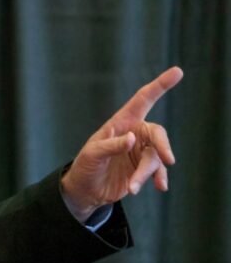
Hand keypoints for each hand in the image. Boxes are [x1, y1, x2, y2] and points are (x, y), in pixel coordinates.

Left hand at [61, 66, 183, 222]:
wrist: (86, 191)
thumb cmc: (85, 167)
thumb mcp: (92, 154)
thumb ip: (111, 145)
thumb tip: (132, 138)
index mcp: (121, 123)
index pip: (143, 100)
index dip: (159, 86)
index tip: (177, 71)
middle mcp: (134, 134)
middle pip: (157, 134)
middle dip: (164, 146)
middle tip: (169, 160)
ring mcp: (140, 151)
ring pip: (156, 158)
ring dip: (145, 174)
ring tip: (132, 187)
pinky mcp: (144, 168)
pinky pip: (158, 171)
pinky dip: (157, 180)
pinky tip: (158, 188)